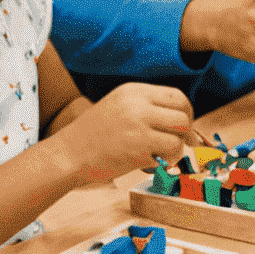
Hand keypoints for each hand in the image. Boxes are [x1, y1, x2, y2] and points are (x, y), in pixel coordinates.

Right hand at [53, 82, 192, 182]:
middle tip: (180, 141)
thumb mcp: (119, 106)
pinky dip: (169, 159)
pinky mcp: (139, 148)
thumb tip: (181, 118)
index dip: (185, 111)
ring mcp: (139, 126)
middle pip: (183, 114)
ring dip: (178, 147)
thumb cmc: (94, 134)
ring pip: (180, 134)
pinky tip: (155, 162)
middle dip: (186, 130)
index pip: (177, 96)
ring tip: (165, 154)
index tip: (183, 124)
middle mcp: (138, 104)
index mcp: (134, 91)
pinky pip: (170, 152)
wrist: (68, 154)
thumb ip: (146, 107)